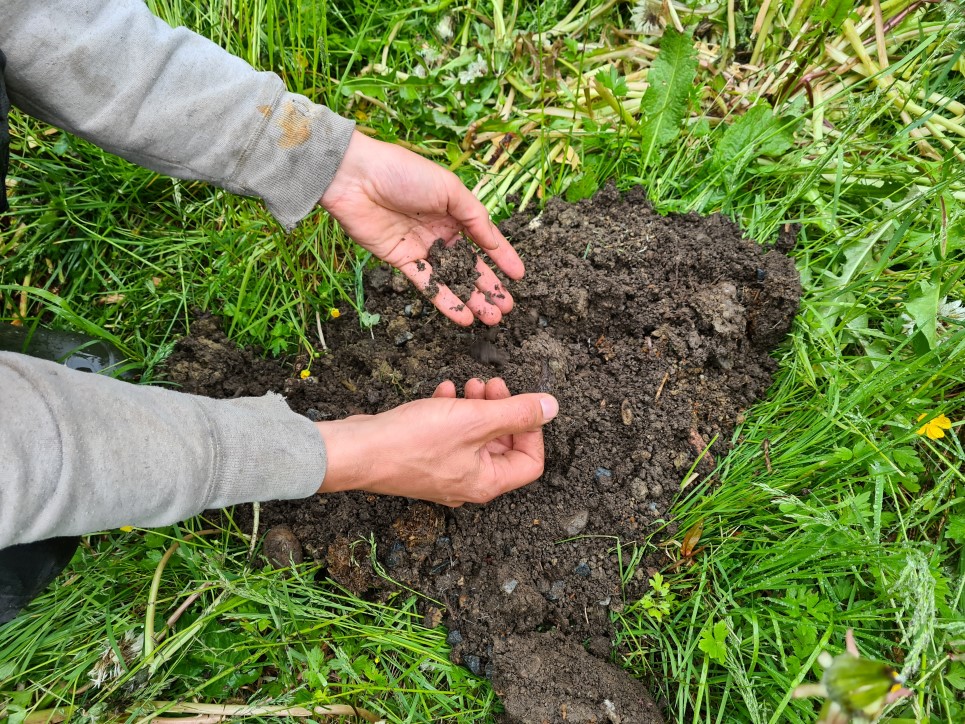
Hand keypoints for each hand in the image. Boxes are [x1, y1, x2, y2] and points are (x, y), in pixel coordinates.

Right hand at [315, 378, 557, 505]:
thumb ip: (517, 412)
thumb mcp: (475, 419)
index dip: (533, 429)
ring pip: (475, 436)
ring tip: (469, 384)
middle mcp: (468, 483)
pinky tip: (443, 390)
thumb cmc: (413, 441)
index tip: (523, 402)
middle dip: (502, 410)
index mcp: (487, 483)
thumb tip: (553, 407)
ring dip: (477, 406)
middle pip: (502, 446)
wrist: (358, 451)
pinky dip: (451, 411)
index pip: (531, 462)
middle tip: (492, 383)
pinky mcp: (423, 459)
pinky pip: (449, 434)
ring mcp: (444, 473)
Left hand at [320, 131, 523, 325]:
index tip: (519, 277)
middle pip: (469, 265)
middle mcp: (440, 232)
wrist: (356, 178)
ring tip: (491, 318)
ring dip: (471, 299)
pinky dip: (444, 301)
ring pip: (451, 279)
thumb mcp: (450, 190)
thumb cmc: (405, 174)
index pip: (484, 239)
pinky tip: (463, 317)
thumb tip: (495, 244)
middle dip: (488, 287)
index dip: (502, 257)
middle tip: (506, 308)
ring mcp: (421, 248)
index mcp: (455, 211)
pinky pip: (426, 284)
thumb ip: (475, 218)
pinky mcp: (401, 261)